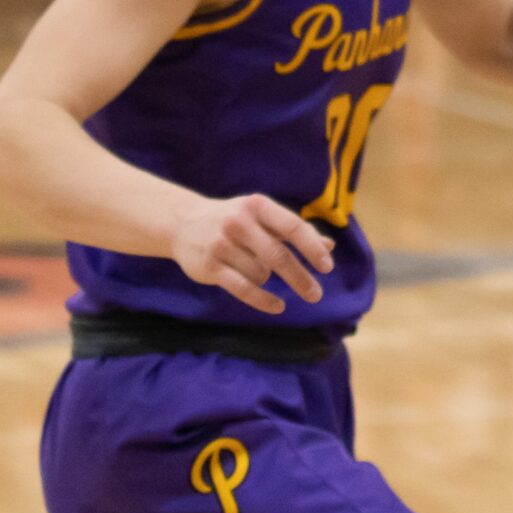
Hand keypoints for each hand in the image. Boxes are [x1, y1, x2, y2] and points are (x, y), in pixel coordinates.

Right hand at [170, 191, 334, 316]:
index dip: (312, 247)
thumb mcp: (263, 217)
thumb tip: (329, 247)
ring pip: (260, 273)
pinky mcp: (209, 267)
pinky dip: (262, 300)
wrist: (183, 223)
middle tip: (316, 295)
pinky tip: (278, 307)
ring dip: (267, 278)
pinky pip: (242, 288)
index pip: (292, 227)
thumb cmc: (235, 220)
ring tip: (255, 268)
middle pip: (279, 256)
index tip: (327, 267)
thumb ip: (293, 231)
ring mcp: (222, 245)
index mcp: (258, 206)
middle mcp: (240, 222)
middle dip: (300, 277)